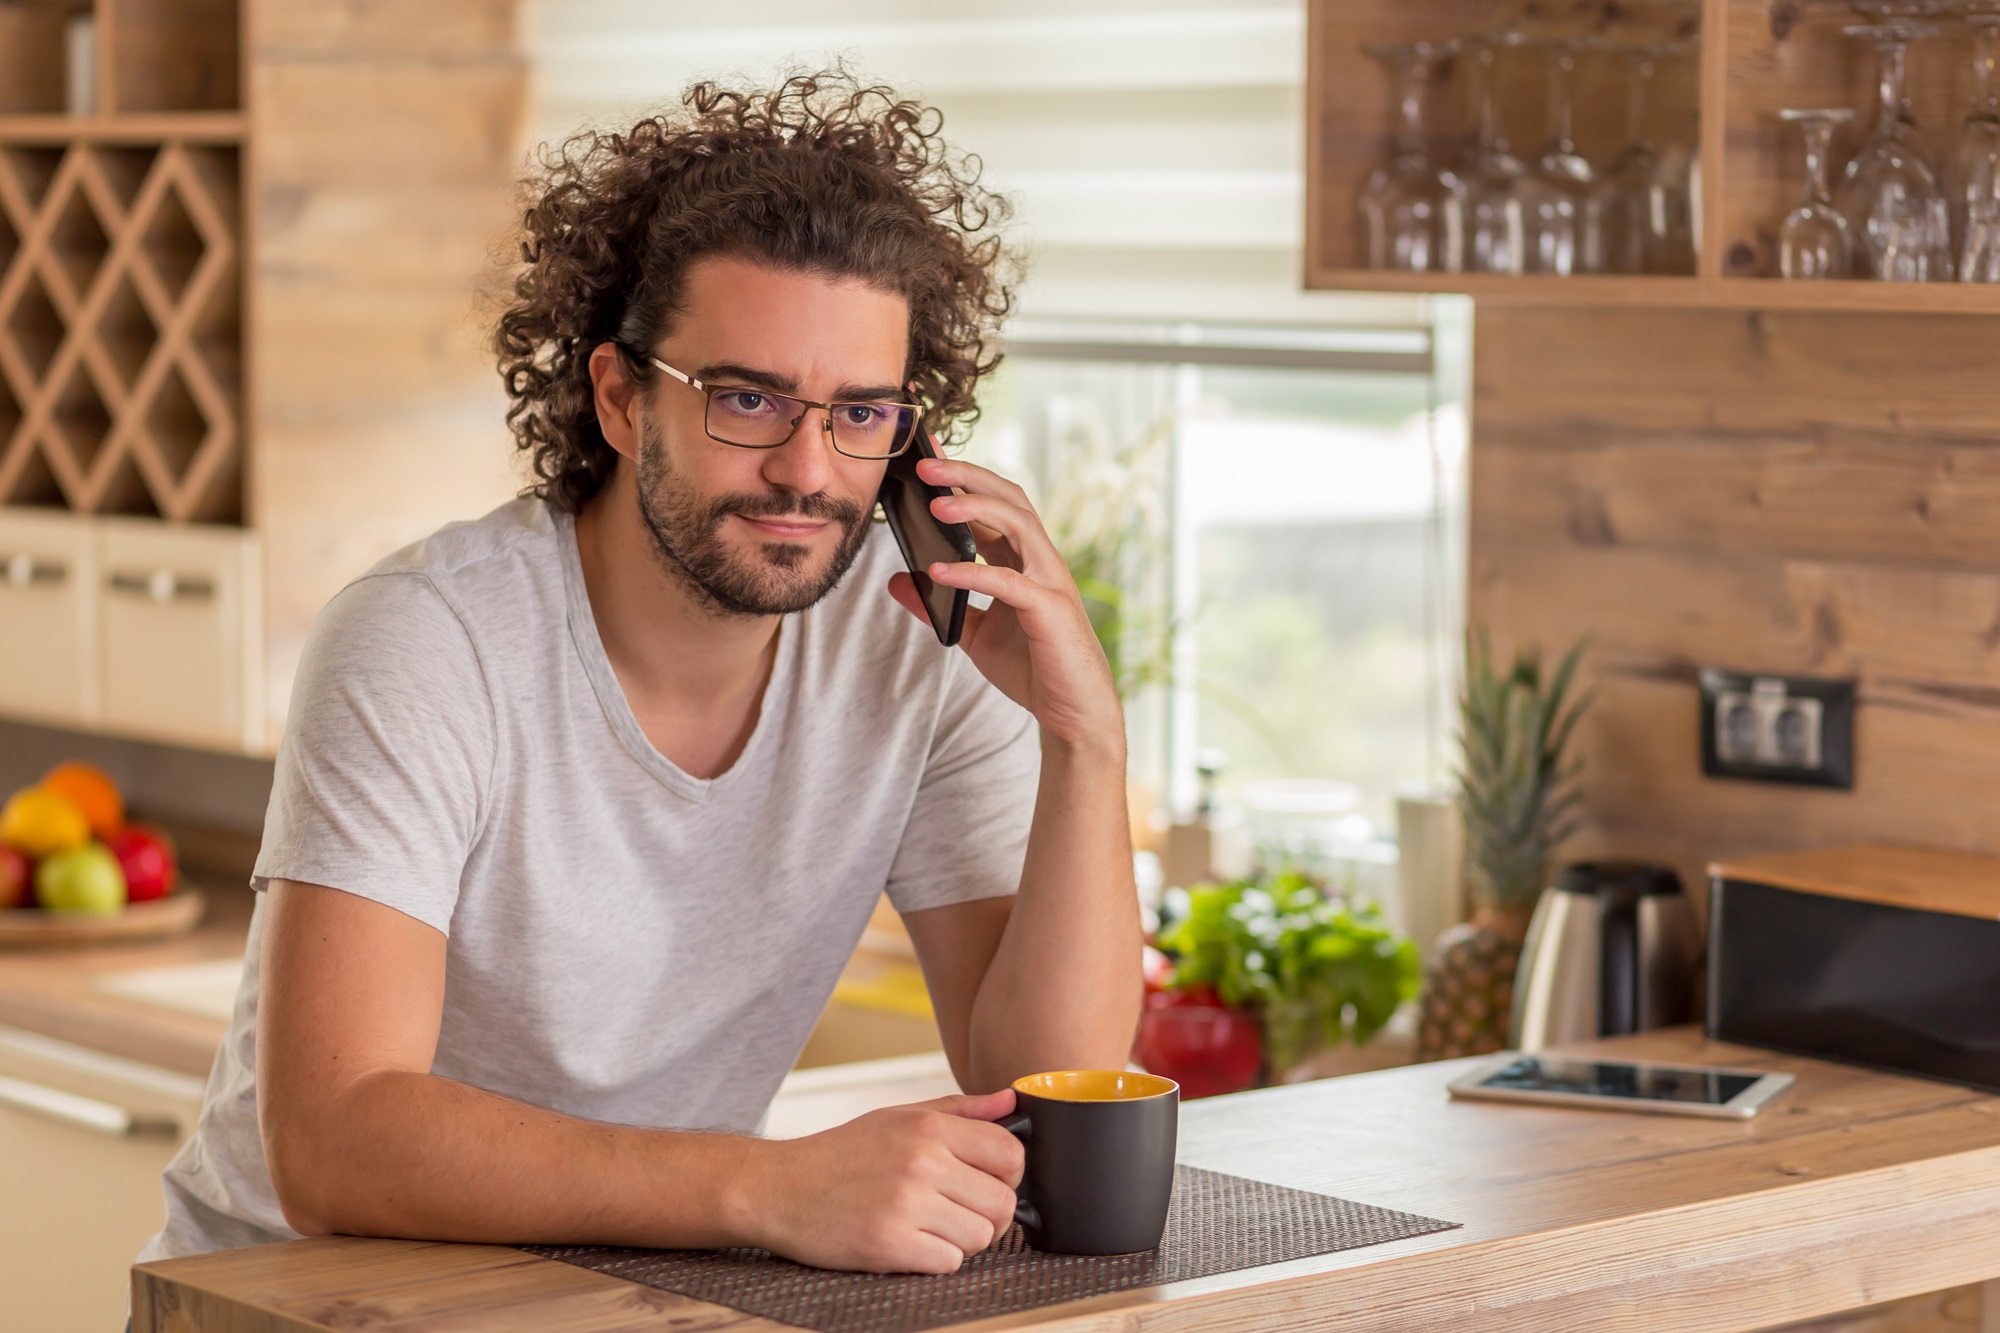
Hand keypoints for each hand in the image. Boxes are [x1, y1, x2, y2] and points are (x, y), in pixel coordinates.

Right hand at [744, 1090, 1024, 1272]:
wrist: (779, 1188)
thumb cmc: (842, 1154)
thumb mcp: (899, 1116)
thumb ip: (960, 1109)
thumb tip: (1012, 1101)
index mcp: (928, 1127)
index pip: (1011, 1153)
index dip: (1008, 1174)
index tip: (988, 1182)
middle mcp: (922, 1162)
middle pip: (1002, 1202)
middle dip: (988, 1215)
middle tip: (959, 1213)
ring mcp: (906, 1204)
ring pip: (980, 1237)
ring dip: (961, 1240)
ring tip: (930, 1227)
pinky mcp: (889, 1244)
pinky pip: (948, 1263)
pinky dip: (935, 1259)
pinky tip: (910, 1243)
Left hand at [886, 454, 1122, 751]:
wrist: (1072, 713)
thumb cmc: (1033, 668)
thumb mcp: (972, 633)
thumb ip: (937, 604)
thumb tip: (897, 580)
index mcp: (1023, 560)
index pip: (992, 504)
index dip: (961, 477)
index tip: (927, 454)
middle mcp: (1041, 561)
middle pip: (1009, 499)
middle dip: (968, 476)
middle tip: (926, 464)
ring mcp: (1050, 582)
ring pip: (1018, 524)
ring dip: (977, 508)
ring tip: (935, 503)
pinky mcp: (1051, 611)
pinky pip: (1010, 582)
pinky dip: (973, 572)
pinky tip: (939, 570)